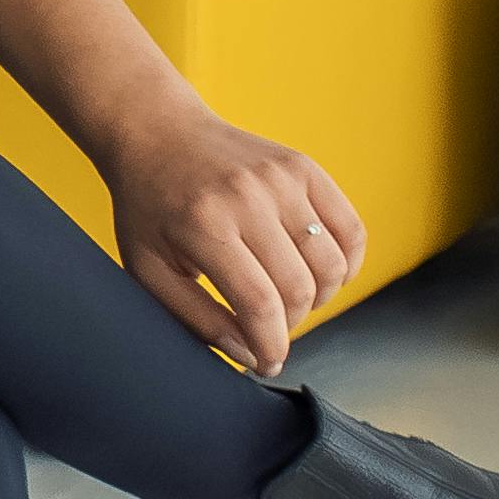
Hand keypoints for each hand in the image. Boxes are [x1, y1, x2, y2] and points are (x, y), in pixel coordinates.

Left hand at [103, 108, 365, 375]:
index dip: (271, 346)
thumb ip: (195, 317)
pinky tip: (320, 275)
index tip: (267, 364)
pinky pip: (351, 230)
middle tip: (269, 328)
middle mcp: (248, 199)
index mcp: (204, 226)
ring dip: (320, 298)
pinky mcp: (305, 168)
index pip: (259, 304)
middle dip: (290, 325)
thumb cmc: (149, 209)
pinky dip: (346, 264)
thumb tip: (249, 355)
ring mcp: (281, 179)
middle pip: (299, 288)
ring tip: (290, 301)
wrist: (158, 134)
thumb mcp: (148, 268)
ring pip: (331, 264)